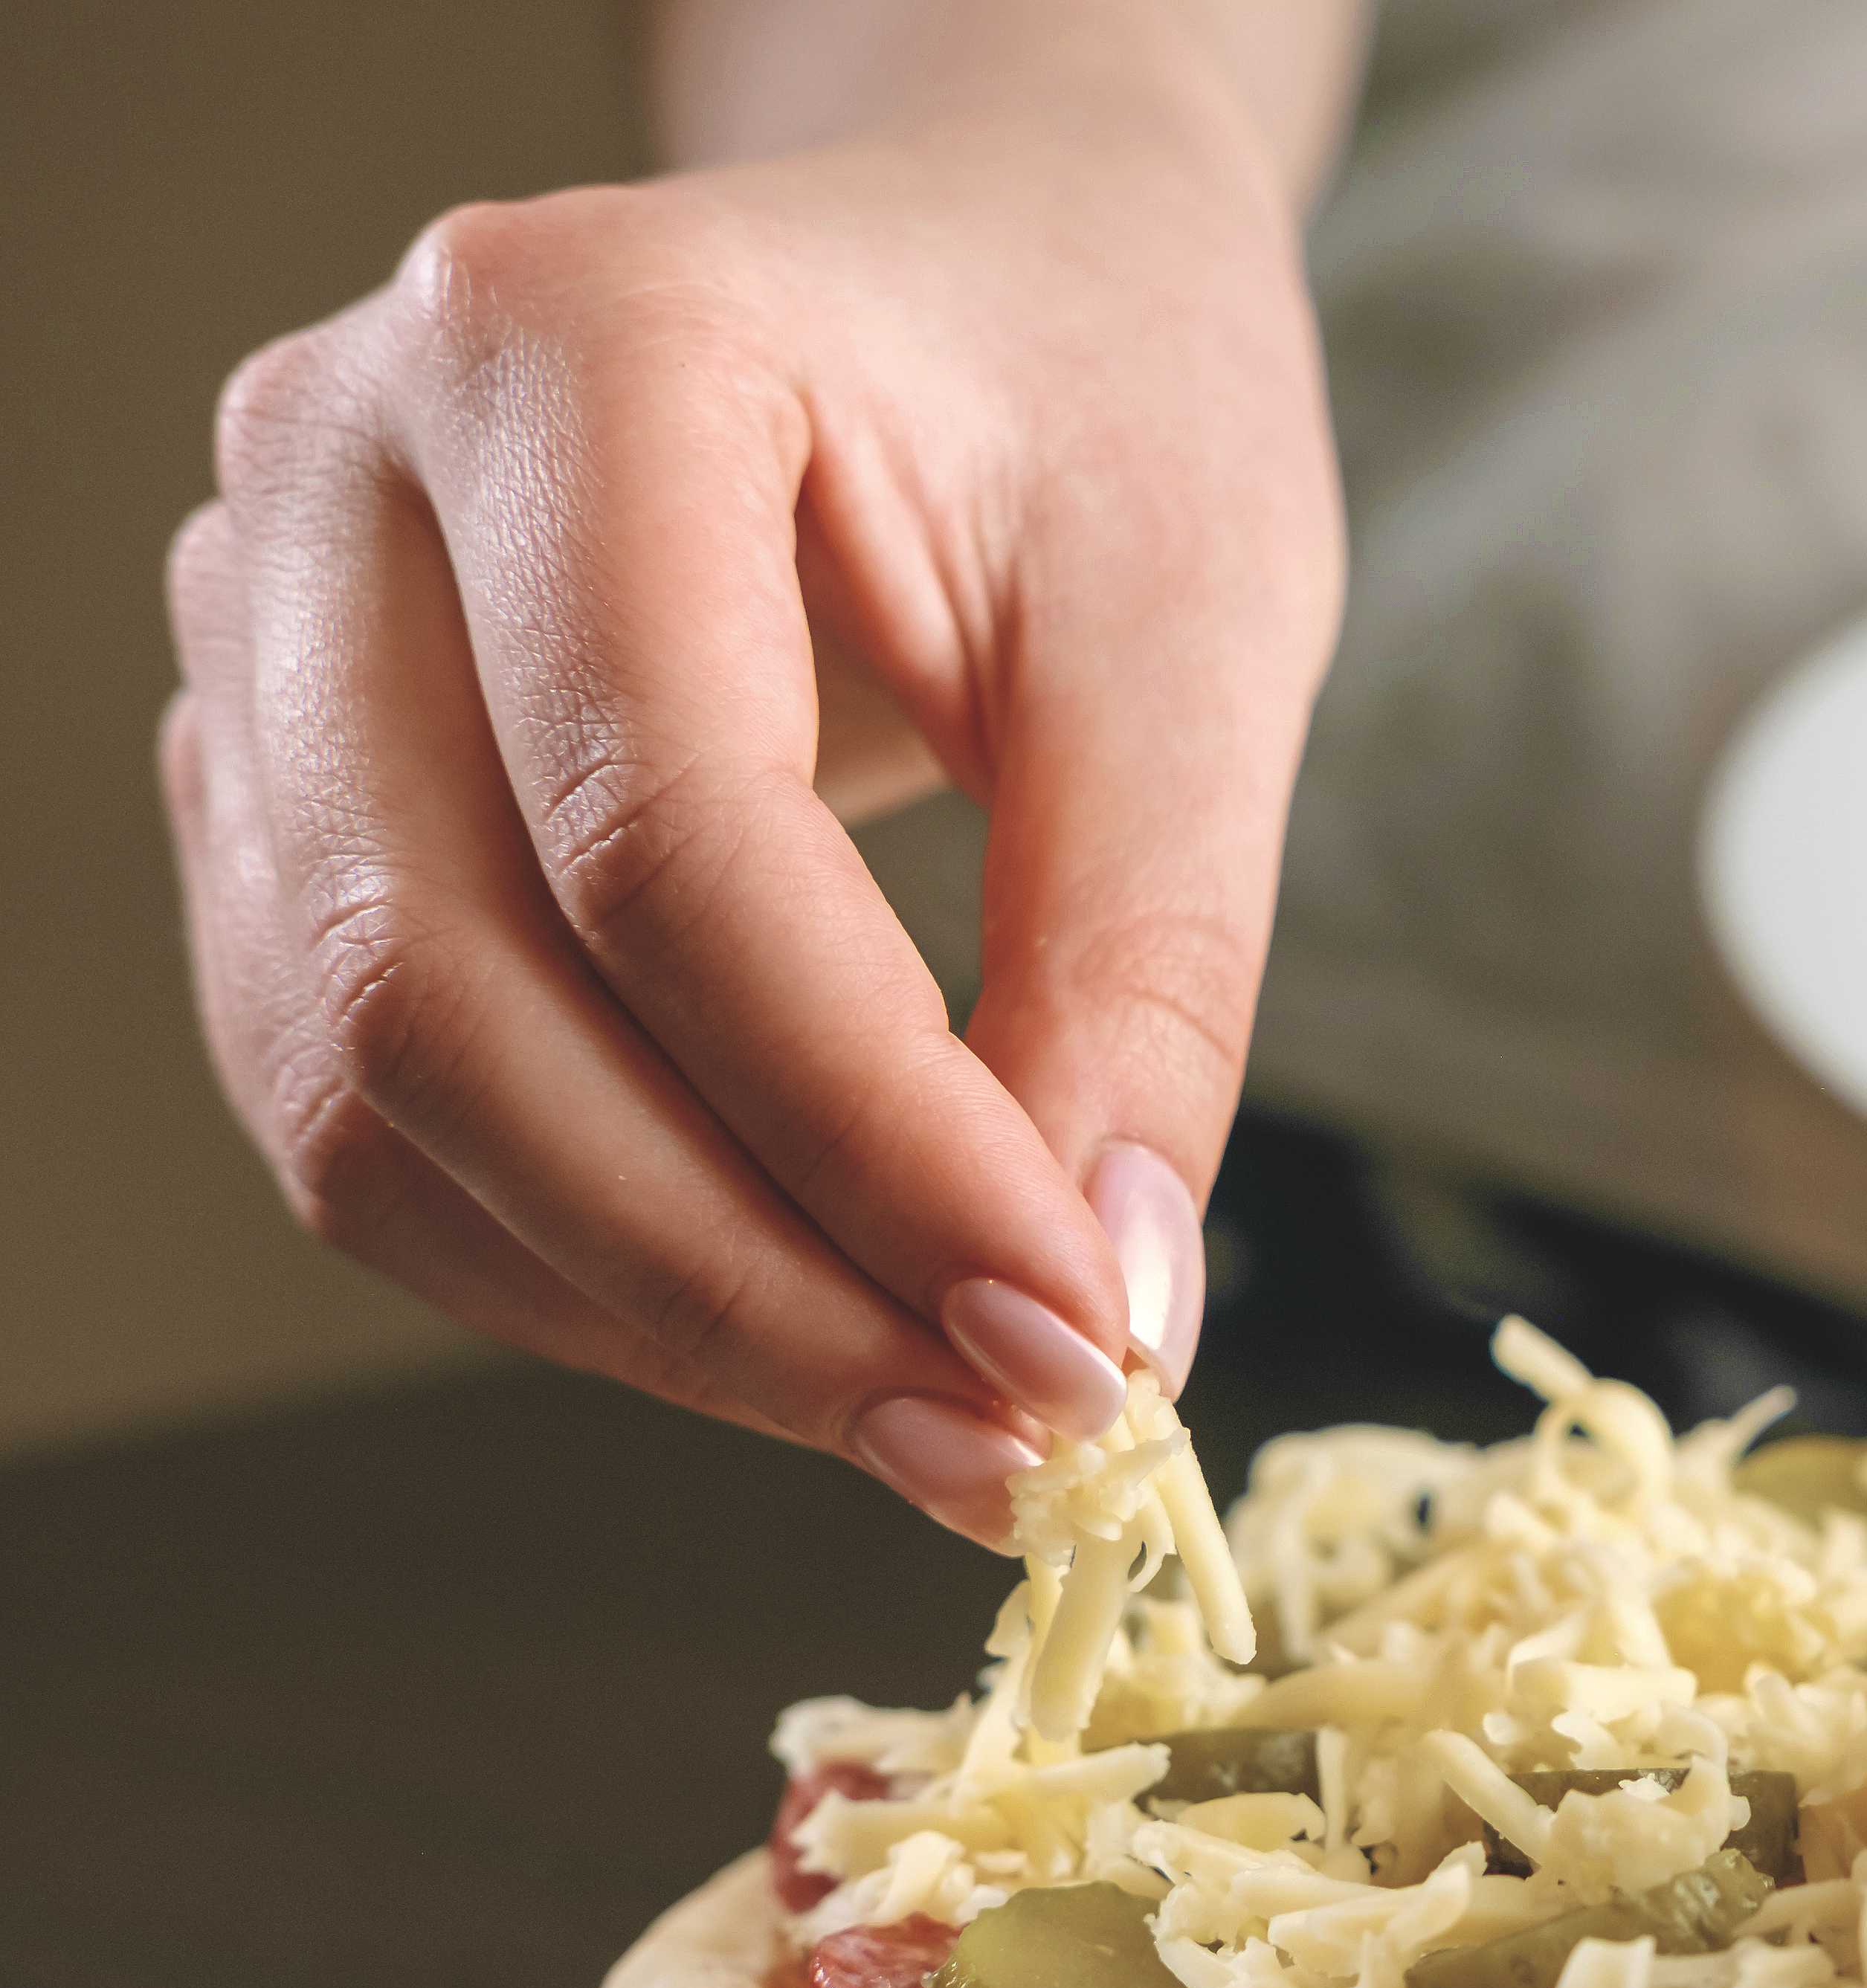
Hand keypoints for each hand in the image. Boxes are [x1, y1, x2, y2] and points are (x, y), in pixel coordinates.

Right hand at [160, 10, 1342, 1538]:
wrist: (978, 266)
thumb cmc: (1098, 391)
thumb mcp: (1200, 638)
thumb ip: (1146, 973)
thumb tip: (1093, 1314)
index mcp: (573, 346)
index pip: (665, 839)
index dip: (869, 1139)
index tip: (1073, 1336)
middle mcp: (336, 473)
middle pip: (449, 986)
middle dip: (743, 1279)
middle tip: (1000, 1438)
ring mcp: (261, 631)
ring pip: (364, 1086)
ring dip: (649, 1308)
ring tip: (926, 1412)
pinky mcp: (279, 786)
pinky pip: (361, 1100)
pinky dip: (569, 1260)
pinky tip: (790, 1318)